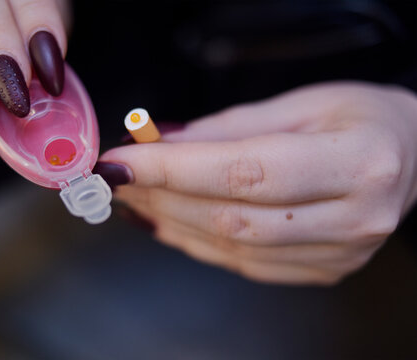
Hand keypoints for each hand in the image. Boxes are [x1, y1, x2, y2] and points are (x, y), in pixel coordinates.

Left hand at [99, 82, 416, 284]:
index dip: (173, 169)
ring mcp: (339, 254)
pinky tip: (168, 221)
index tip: (121, 162)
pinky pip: (243, 263)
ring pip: (230, 247)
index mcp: (356, 164)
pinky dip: (197, 242)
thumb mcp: (300, 104)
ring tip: (135, 198)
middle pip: (229, 216)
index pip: (244, 172)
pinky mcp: (321, 271)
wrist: (410, 156)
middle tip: (118, 177)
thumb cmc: (360, 119)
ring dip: (171, 221)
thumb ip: (227, 128)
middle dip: (161, 196)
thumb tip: (160, 144)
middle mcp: (353, 219)